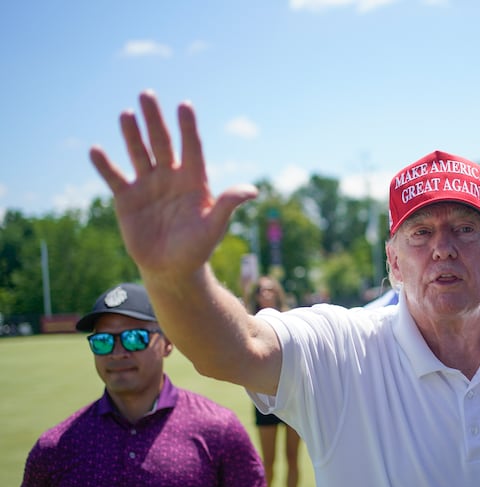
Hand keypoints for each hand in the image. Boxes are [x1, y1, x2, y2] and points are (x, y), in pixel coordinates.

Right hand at [89, 91, 257, 278]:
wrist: (172, 268)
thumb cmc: (198, 248)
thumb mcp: (214, 227)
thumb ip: (228, 205)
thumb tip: (252, 190)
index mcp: (194, 180)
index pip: (191, 147)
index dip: (188, 127)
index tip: (184, 105)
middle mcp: (170, 176)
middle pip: (162, 143)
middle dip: (154, 120)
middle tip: (147, 94)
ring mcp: (147, 185)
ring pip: (138, 154)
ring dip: (131, 134)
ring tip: (126, 114)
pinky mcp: (127, 199)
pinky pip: (114, 178)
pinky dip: (105, 165)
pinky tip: (95, 150)